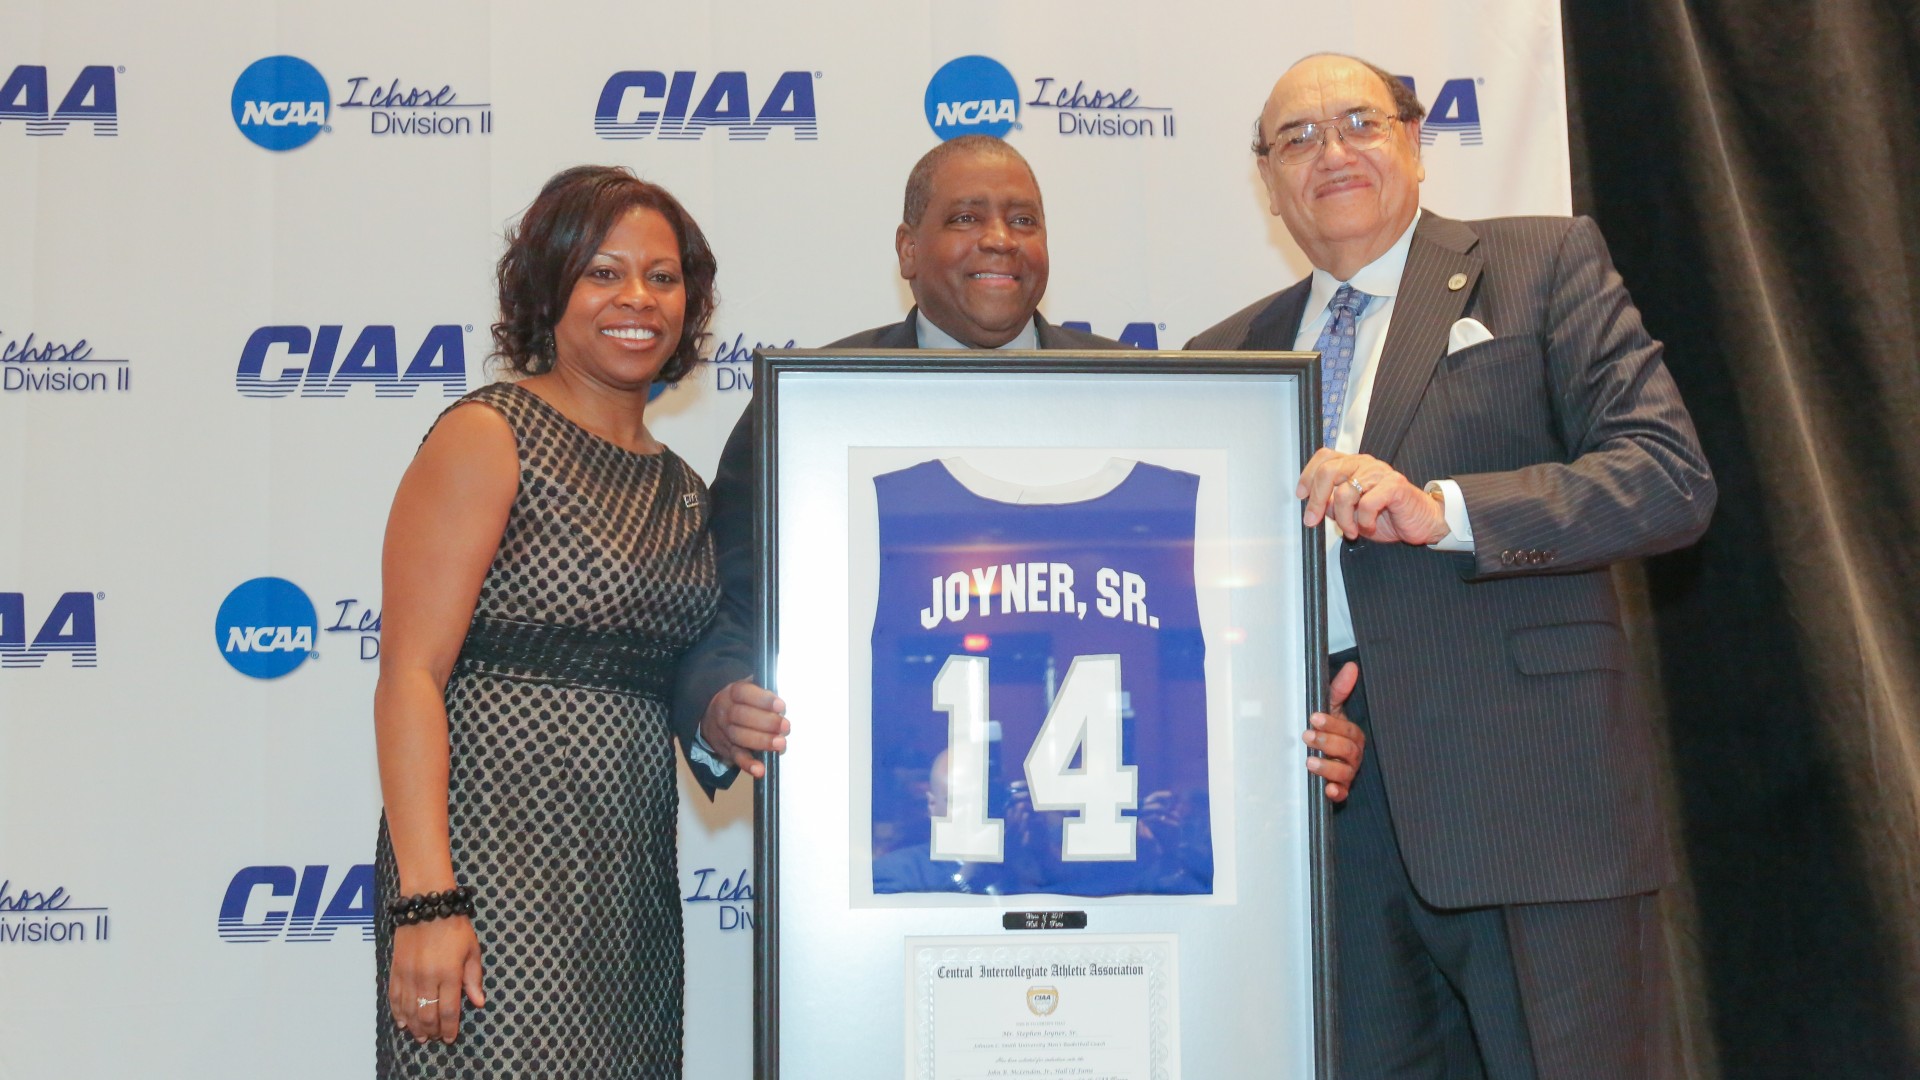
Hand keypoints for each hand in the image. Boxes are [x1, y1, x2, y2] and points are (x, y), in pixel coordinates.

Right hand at [388, 917, 483, 1043]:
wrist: (427, 906)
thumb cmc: (454, 927)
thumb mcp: (472, 951)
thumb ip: (474, 978)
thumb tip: (478, 1002)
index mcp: (449, 974)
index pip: (448, 1011)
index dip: (449, 1028)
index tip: (450, 1038)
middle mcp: (427, 978)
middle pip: (427, 1015)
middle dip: (432, 1031)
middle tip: (436, 1038)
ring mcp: (408, 975)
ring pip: (409, 1010)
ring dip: (415, 1026)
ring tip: (421, 1036)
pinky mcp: (395, 970)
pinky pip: (394, 997)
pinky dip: (398, 1012)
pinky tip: (403, 1022)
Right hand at [701, 679, 790, 778]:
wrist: (709, 716)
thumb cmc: (739, 702)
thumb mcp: (746, 688)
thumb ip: (761, 689)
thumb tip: (785, 689)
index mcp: (732, 693)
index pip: (744, 693)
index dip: (763, 699)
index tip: (780, 705)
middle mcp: (725, 711)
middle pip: (742, 716)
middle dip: (766, 722)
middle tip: (785, 726)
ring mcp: (724, 731)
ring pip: (740, 737)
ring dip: (761, 741)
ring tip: (780, 744)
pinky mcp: (726, 749)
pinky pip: (736, 757)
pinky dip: (748, 765)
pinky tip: (760, 770)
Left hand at [1296, 448, 1448, 544]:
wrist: (1421, 521)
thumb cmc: (1388, 515)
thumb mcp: (1352, 512)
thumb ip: (1334, 505)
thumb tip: (1314, 507)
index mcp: (1354, 465)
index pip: (1325, 457)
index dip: (1308, 474)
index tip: (1301, 495)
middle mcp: (1365, 464)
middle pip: (1329, 471)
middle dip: (1316, 500)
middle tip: (1312, 520)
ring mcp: (1380, 473)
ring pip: (1345, 492)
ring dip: (1343, 518)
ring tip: (1351, 531)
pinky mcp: (1394, 486)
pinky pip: (1367, 503)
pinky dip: (1363, 521)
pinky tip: (1368, 527)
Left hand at [1303, 661, 1364, 801]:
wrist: (1318, 752)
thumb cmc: (1326, 728)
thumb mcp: (1329, 707)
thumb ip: (1339, 689)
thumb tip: (1351, 667)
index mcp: (1352, 734)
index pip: (1348, 730)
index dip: (1332, 724)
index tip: (1314, 717)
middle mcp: (1353, 754)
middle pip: (1348, 750)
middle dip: (1327, 743)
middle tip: (1307, 736)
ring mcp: (1348, 772)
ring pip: (1345, 772)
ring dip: (1328, 767)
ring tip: (1309, 762)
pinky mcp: (1341, 788)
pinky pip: (1344, 793)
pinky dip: (1337, 792)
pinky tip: (1328, 790)